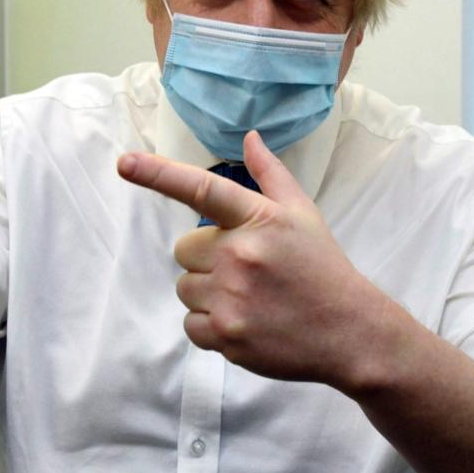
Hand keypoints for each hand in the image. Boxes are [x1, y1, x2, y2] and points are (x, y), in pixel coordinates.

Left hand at [117, 130, 391, 387]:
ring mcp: (232, 297)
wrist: (350, 331)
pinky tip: (244, 321)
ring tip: (249, 297)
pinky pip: (190, 324)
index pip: (201, 189)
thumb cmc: (322, 267)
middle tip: (245, 270)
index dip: (158, 174)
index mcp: (258, 218)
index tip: (124, 163)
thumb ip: (270, 174)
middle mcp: (240, 254)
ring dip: (207, 292)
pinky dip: (209, 325)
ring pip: (185, 288)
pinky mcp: (227, 335)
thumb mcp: (303, 213)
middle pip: (184, 250)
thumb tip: (249, 137)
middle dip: (206, 259)